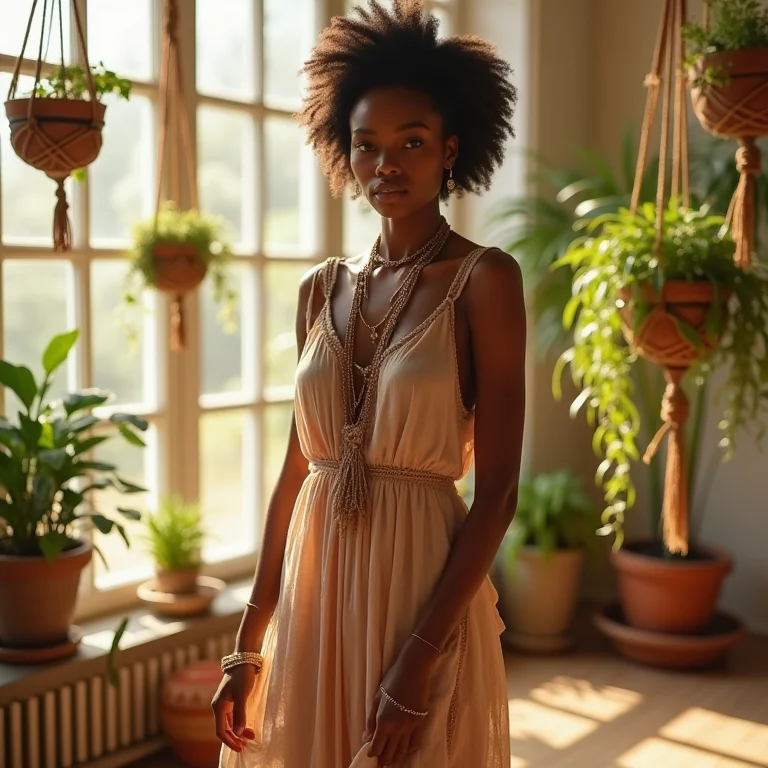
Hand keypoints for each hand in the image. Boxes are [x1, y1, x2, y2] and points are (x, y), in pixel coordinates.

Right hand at [211, 664, 257, 752]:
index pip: (220, 730)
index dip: (229, 741)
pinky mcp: (232, 700)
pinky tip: (247, 727)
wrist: (244, 659)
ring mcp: (225, 703)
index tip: (240, 748)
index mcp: (218, 706)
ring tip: (250, 738)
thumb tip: (238, 733)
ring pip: (230, 723)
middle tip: (245, 746)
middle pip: (225, 728)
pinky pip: (234, 716)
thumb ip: (240, 714)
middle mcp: (219, 706)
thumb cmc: (242, 676)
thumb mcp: (242, 695)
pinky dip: (240, 723)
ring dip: (238, 731)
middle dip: (234, 738)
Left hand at [363, 642, 436, 765]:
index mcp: (384, 721)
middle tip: (380, 760)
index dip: (372, 754)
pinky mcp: (420, 723)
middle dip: (383, 759)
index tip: (370, 754)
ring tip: (391, 757)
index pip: (377, 747)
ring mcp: (411, 727)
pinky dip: (409, 750)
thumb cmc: (392, 679)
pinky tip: (405, 749)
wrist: (414, 670)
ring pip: (403, 751)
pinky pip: (416, 743)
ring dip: (396, 756)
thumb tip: (366, 738)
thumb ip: (371, 719)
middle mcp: (398, 728)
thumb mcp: (377, 697)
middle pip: (389, 753)